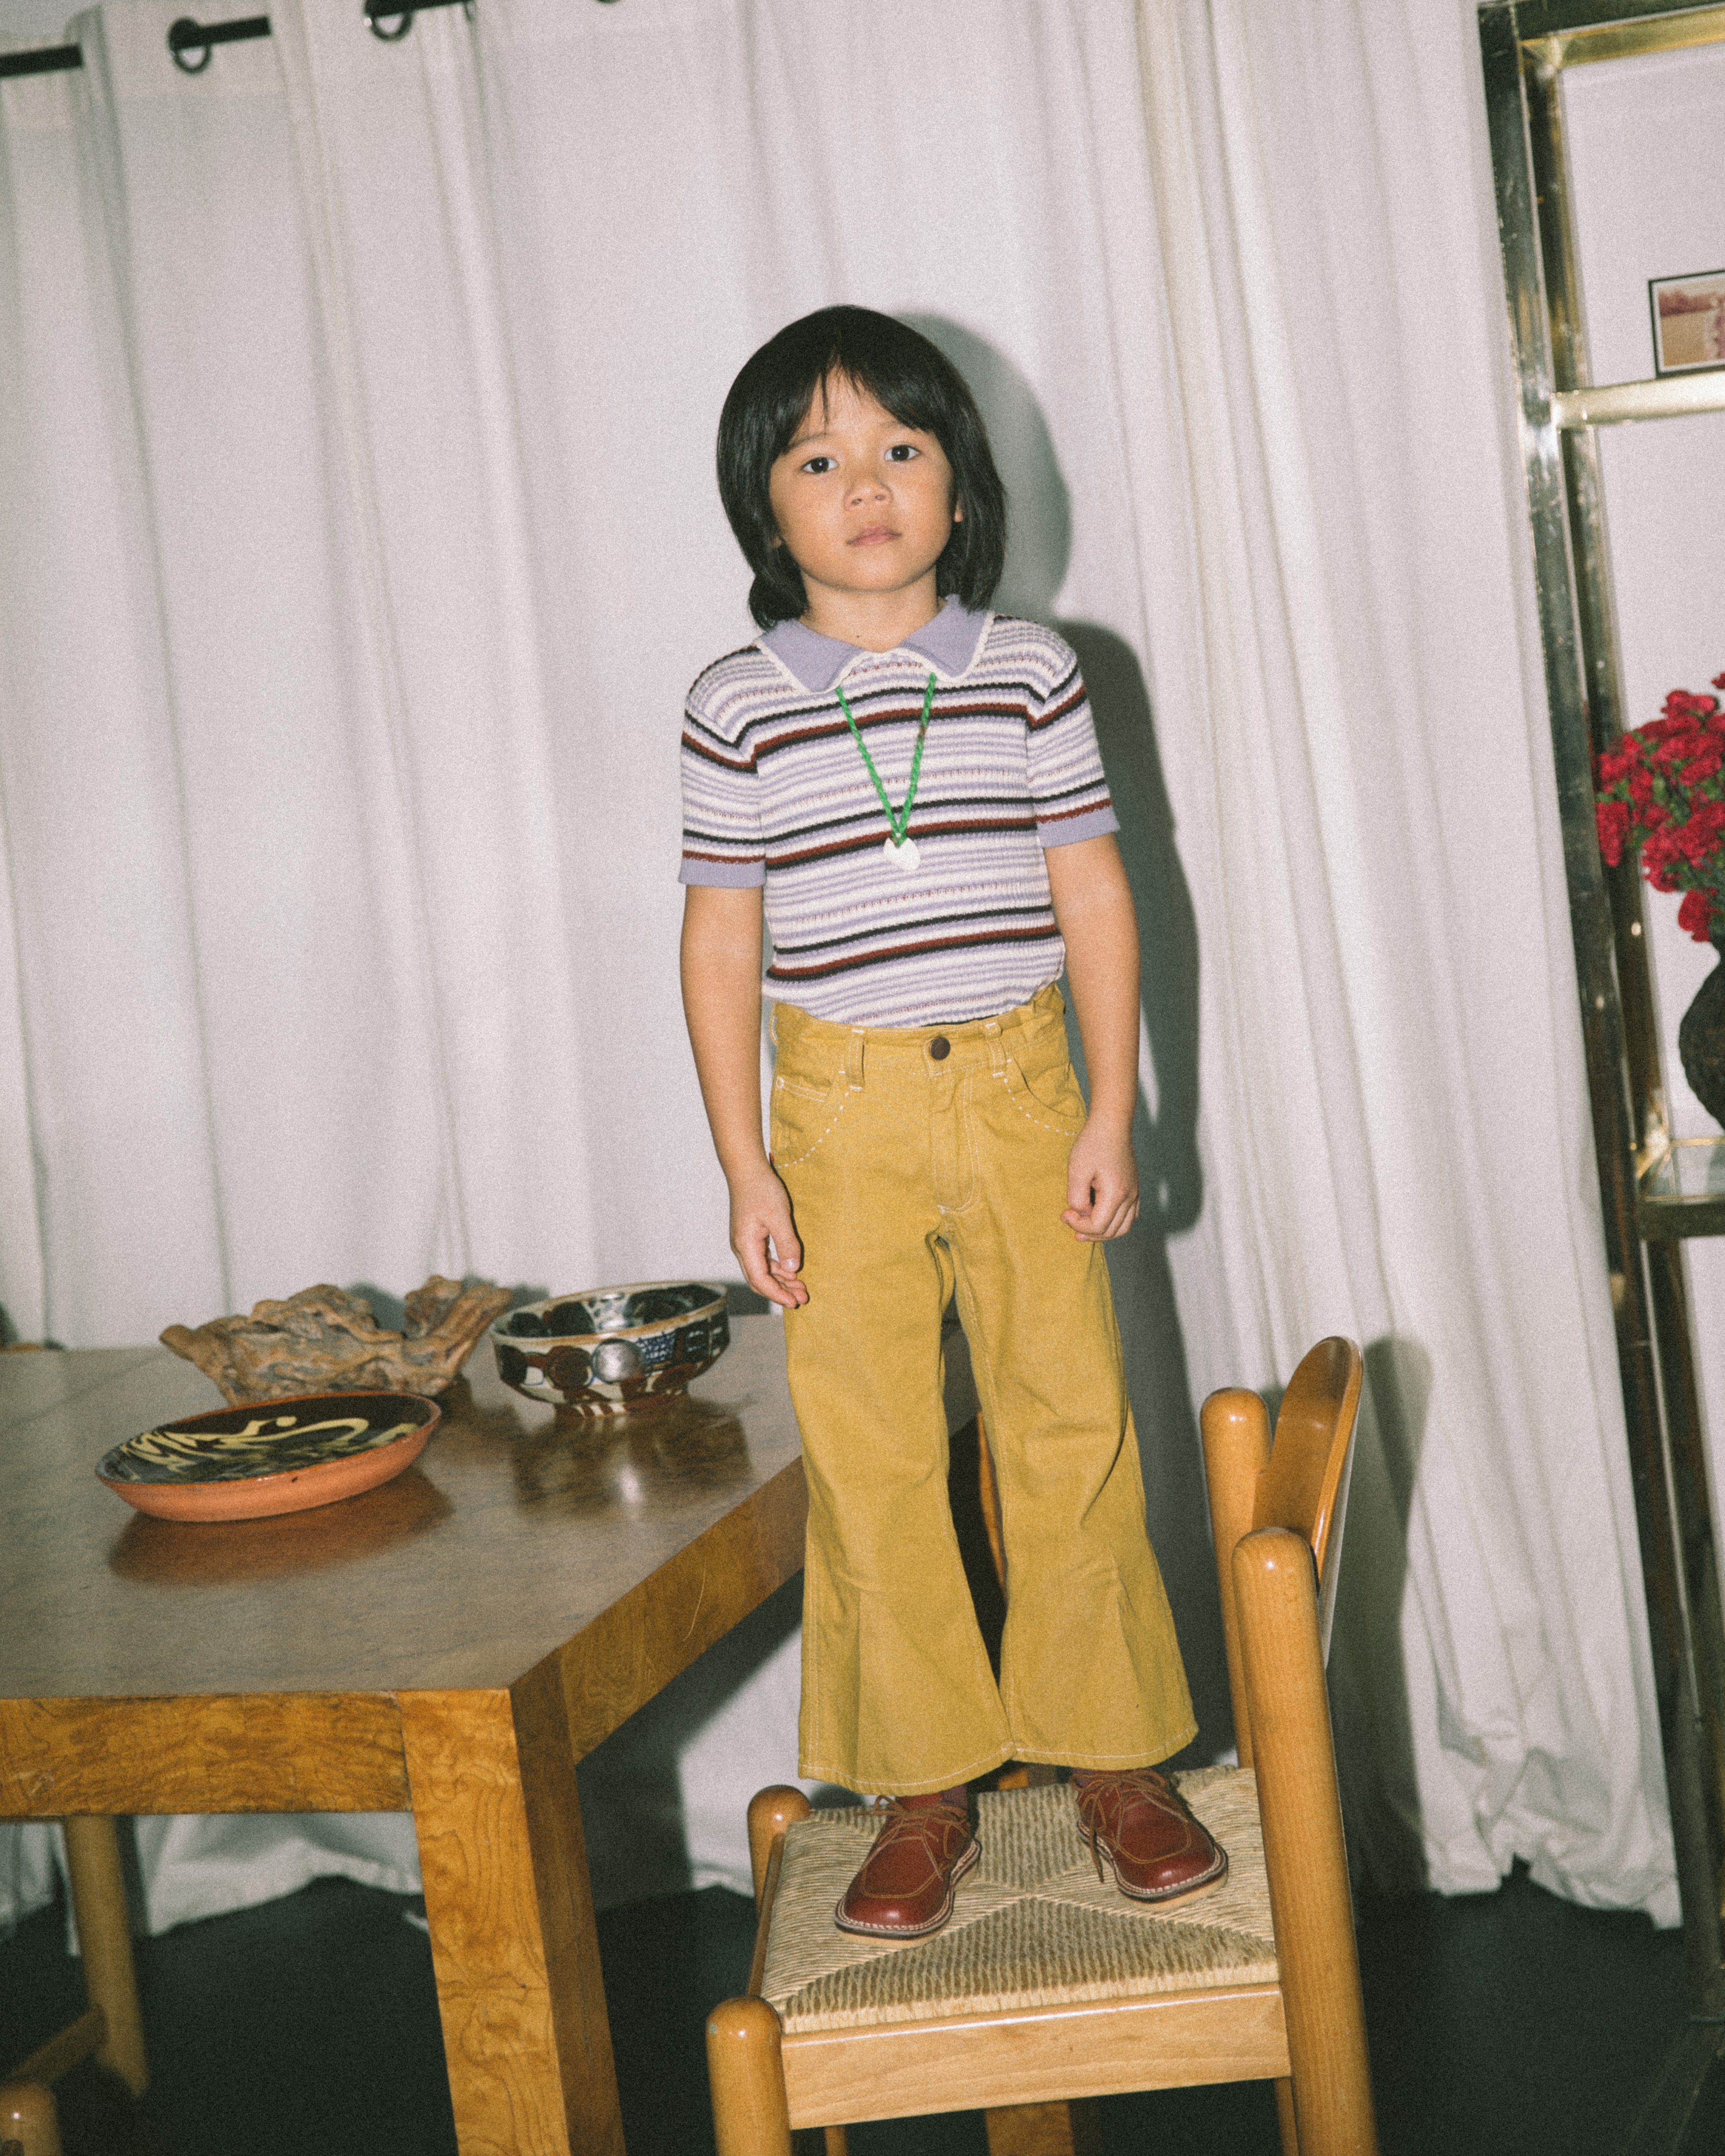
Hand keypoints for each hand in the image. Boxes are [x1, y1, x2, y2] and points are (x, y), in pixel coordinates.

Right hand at [729, 1161, 808, 1306]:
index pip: (760, 1280)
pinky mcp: (750, 1237)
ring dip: (780, 1281)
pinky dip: (776, 1269)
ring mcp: (745, 1243)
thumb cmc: (761, 1189)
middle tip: (802, 1298)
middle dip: (780, 1291)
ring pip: (761, 1271)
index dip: (777, 1294)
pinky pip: (763, 1260)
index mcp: (746, 1246)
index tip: (794, 1302)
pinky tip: (791, 1271)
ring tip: (800, 1288)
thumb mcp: (778, 1215)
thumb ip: (786, 1243)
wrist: (746, 1170)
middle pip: (759, 1280)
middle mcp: (742, 1248)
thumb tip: (793, 1269)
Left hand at [1062, 1119, 1139, 1241]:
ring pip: (1123, 1227)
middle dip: (1089, 1233)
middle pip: (1112, 1231)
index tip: (1064, 1213)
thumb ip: (1076, 1197)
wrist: (1111, 1124)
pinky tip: (1100, 1217)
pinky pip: (1129, 1216)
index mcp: (1116, 1194)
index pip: (1098, 1226)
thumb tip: (1080, 1213)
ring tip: (1084, 1229)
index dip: (1078, 1225)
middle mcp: (1130, 1197)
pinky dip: (1114, 1223)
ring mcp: (1135, 1193)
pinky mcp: (1134, 1189)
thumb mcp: (1077, 1170)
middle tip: (1070, 1223)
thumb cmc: (1093, 1143)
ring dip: (1103, 1232)